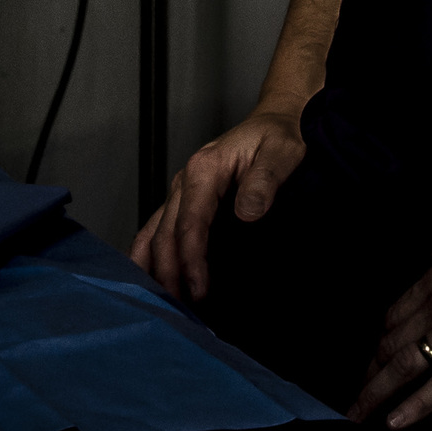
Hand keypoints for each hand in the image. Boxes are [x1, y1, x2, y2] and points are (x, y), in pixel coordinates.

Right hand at [130, 109, 307, 302]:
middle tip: (180, 309)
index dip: (192, 259)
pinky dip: (150, 256)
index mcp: (205, 169)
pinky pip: (158, 229)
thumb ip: (265, 181)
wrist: (275, 121)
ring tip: (159, 303)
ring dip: (153, 268)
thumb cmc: (279, 136)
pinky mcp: (184, 201)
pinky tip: (151, 279)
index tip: (199, 288)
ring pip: (153, 233)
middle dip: (169, 273)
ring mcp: (180, 191)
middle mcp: (185, 180)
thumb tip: (248, 214)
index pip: (190, 222)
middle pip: (165, 233)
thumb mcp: (281, 152)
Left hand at [348, 210, 431, 428]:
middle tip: (355, 395)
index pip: (398, 312)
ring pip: (407, 364)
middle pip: (393, 342)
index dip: (382, 337)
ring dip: (378, 392)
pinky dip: (418, 404)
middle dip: (370, 370)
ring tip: (358, 414)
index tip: (373, 356)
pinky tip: (396, 421)